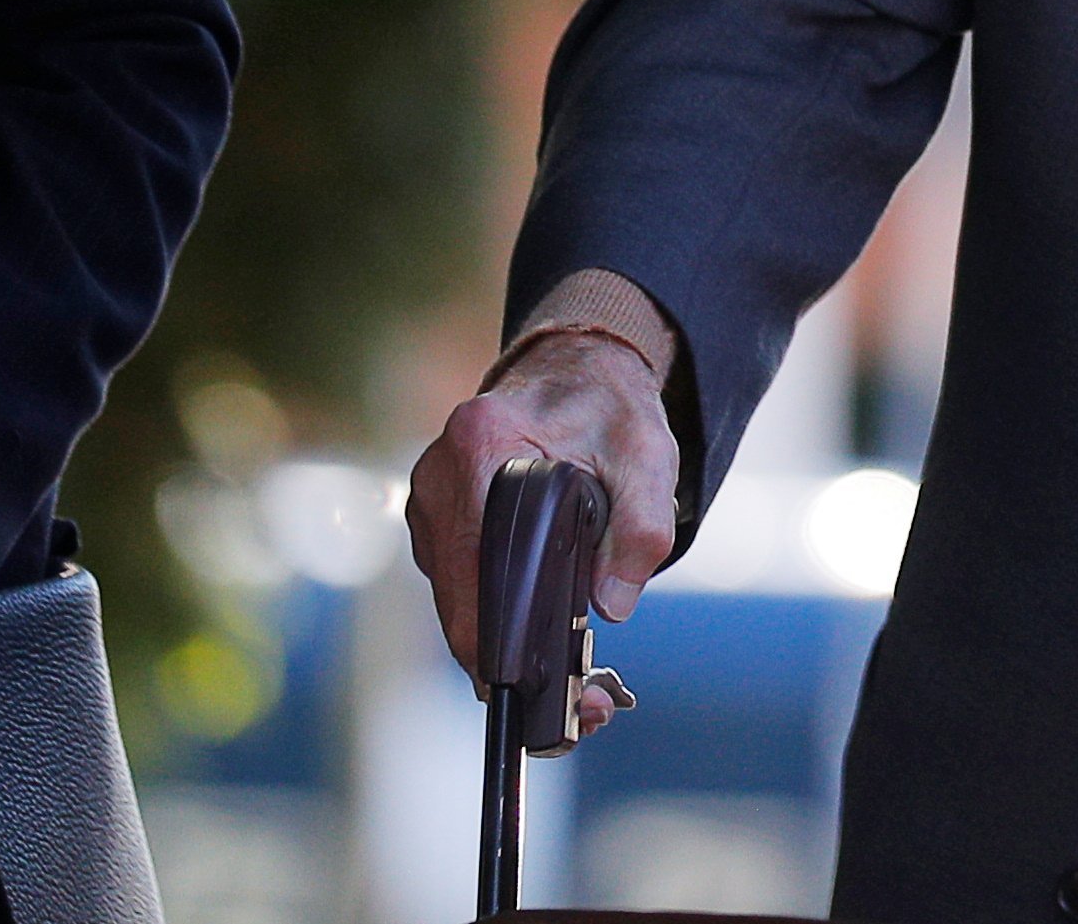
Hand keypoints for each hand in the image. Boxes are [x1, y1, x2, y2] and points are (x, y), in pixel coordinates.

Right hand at [405, 332, 678, 734]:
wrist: (578, 371)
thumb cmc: (610, 410)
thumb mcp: (648, 457)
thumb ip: (641, 528)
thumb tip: (611, 608)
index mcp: (481, 444)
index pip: (474, 563)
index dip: (500, 637)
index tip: (540, 688)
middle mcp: (439, 474)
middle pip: (459, 596)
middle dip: (511, 661)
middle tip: (586, 707)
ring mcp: (429, 499)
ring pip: (457, 599)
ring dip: (503, 646)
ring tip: (580, 687)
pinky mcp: (437, 518)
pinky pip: (460, 585)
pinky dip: (496, 617)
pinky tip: (542, 643)